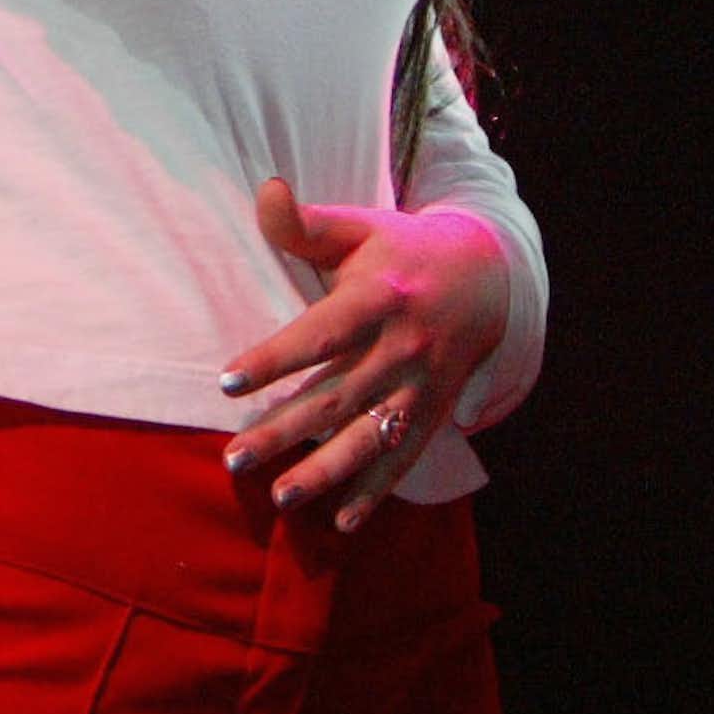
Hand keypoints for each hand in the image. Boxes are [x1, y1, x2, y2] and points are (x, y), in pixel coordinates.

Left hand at [218, 175, 509, 532]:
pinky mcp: (436, 409)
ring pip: (372, 436)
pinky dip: (378, 492)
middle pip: (338, 395)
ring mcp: (424, 384)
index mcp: (380, 296)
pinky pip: (406, 457)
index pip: (321, 333)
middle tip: (235, 457)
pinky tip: (344, 523)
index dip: (275, 358)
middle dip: (285, 430)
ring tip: (281, 496)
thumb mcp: (358, 227)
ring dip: (327, 472)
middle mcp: (404, 346)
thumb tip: (266, 189)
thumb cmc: (398, 249)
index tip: (228, 382)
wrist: (485, 275)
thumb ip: (305, 222)